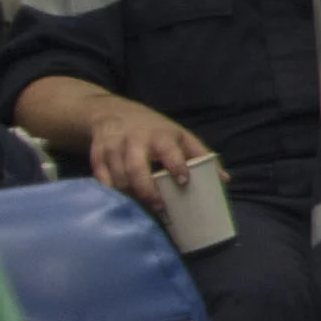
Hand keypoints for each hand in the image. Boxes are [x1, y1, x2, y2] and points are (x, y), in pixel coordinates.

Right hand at [79, 97, 206, 206]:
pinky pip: (102, 179)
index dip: (176, 165)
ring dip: (130, 195)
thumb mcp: (180, 136)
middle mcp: (134, 141)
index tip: (183, 181)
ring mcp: (113, 148)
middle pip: (137, 169)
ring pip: (119, 177)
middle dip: (147, 190)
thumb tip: (224, 180)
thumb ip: (201, 155)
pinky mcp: (96, 156)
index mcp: (160, 135)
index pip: (169, 151)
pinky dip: (111, 192)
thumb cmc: (155, 129)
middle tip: (159, 207)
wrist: (112, 113)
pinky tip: (122, 200)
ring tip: (142, 208)